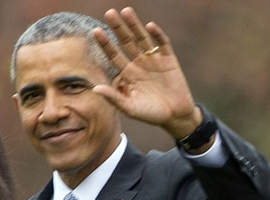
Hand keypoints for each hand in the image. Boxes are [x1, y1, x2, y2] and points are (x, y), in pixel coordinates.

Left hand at [93, 7, 200, 139]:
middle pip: (126, 42)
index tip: (96, 31)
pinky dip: (157, 35)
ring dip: (134, 25)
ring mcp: (154, 60)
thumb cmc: (150, 114)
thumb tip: (95, 88)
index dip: (105, 43)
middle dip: (118, 28)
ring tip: (126, 11)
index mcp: (127, 74)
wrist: (175, 116)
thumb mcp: (130, 108)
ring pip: (142, 39)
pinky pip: (162, 44)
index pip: (113, 55)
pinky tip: (149, 27)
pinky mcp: (169, 59)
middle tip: (109, 13)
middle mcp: (139, 63)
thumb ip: (114, 97)